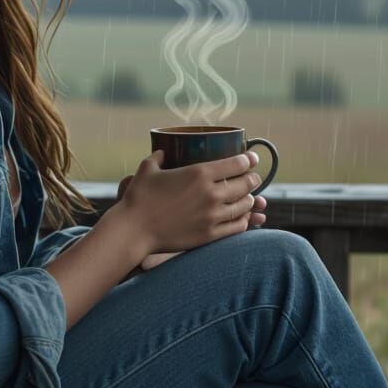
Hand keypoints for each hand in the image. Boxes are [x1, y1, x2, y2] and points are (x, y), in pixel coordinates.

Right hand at [114, 149, 267, 254]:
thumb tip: (163, 152)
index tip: (252, 158)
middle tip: (253, 177)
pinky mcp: (210, 235)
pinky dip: (243, 220)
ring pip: (244, 205)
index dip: (249, 159)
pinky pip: (237, 226)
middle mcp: (210, 193)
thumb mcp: (148, 169)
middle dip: (253, 179)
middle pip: (246, 183)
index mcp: (199, 173)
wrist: (133, 230)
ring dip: (249, 199)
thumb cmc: (139, 197)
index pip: (237, 163)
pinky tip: (241, 217)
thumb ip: (159, 157)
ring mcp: (212, 216)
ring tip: (248, 197)